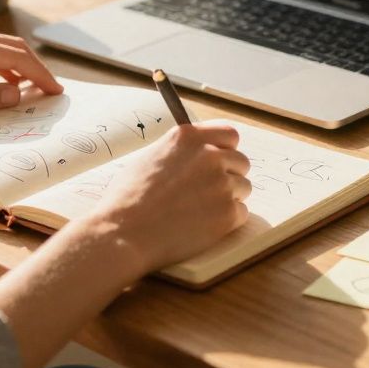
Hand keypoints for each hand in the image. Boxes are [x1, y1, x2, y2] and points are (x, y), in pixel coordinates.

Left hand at [0, 26, 63, 119]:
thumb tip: (17, 95)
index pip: (16, 58)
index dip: (39, 75)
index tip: (56, 91)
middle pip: (13, 48)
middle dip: (35, 69)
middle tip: (53, 90)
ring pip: (0, 50)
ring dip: (19, 68)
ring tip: (33, 90)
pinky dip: (1, 69)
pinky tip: (4, 86)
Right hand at [82, 123, 250, 274]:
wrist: (124, 233)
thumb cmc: (128, 198)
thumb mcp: (150, 157)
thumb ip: (180, 151)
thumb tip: (198, 152)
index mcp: (189, 137)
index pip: (230, 134)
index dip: (226, 148)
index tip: (221, 159)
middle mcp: (209, 156)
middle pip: (241, 162)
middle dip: (229, 175)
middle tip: (207, 192)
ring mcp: (221, 184)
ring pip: (243, 188)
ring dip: (229, 198)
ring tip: (200, 210)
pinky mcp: (227, 213)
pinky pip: (241, 212)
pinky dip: (227, 220)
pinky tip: (203, 225)